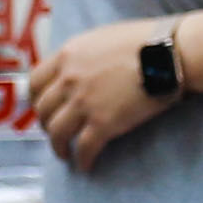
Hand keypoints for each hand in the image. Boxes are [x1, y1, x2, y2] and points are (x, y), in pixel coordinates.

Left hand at [27, 20, 178, 171]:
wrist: (168, 53)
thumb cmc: (144, 40)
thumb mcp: (102, 37)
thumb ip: (84, 54)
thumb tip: (80, 67)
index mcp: (67, 55)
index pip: (34, 81)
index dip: (35, 99)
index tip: (41, 108)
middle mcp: (69, 79)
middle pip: (43, 109)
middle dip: (45, 124)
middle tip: (54, 132)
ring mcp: (84, 102)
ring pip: (57, 132)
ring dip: (58, 146)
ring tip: (64, 154)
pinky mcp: (103, 123)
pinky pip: (84, 148)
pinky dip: (82, 160)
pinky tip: (85, 165)